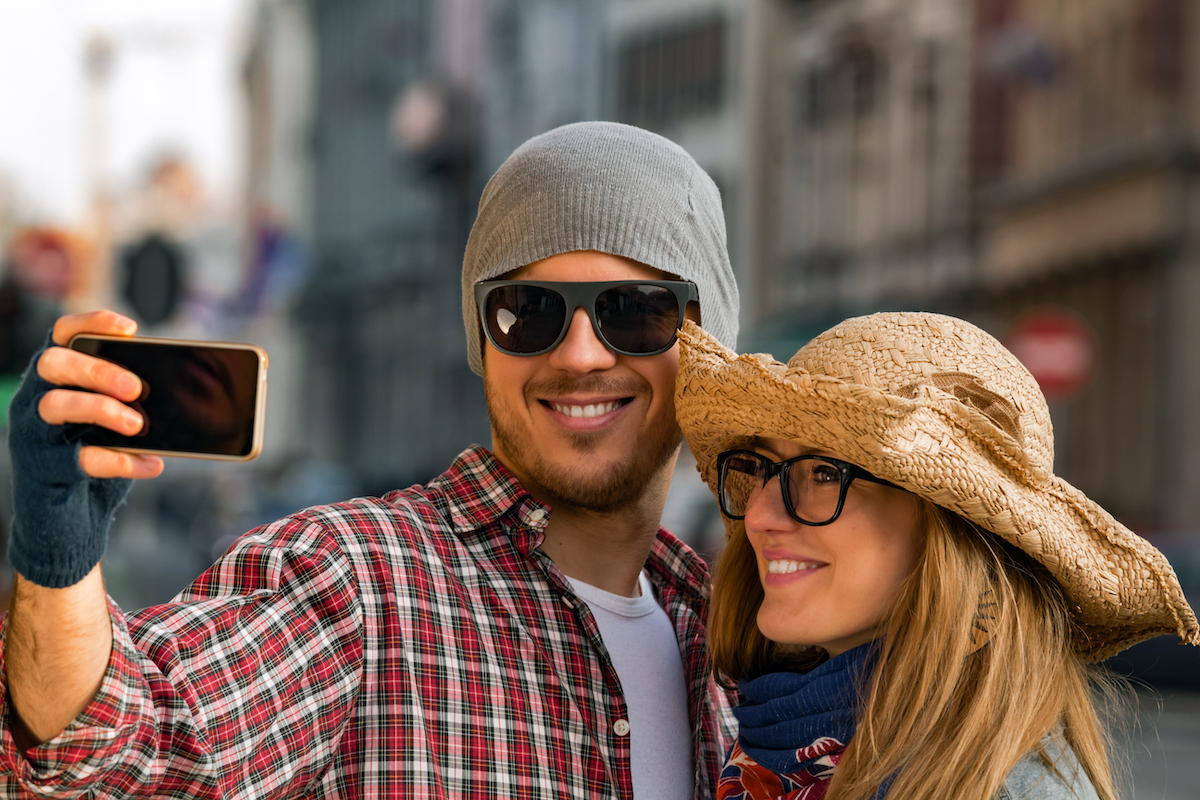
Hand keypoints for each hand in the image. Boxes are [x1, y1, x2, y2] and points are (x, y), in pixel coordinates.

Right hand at [36, 310, 163, 478]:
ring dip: (101, 410)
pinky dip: (118, 462)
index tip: (130, 330)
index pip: (63, 332)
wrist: (72, 501)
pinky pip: (77, 459)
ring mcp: (35, 427)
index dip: (91, 323)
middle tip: (136, 388)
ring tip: (137, 425)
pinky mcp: (43, 464)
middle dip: (97, 371)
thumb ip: (129, 393)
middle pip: (53, 363)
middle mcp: (38, 392)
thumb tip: (175, 385)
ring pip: (54, 405)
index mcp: (59, 372)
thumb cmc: (97, 441)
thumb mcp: (113, 410)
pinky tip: (151, 464)